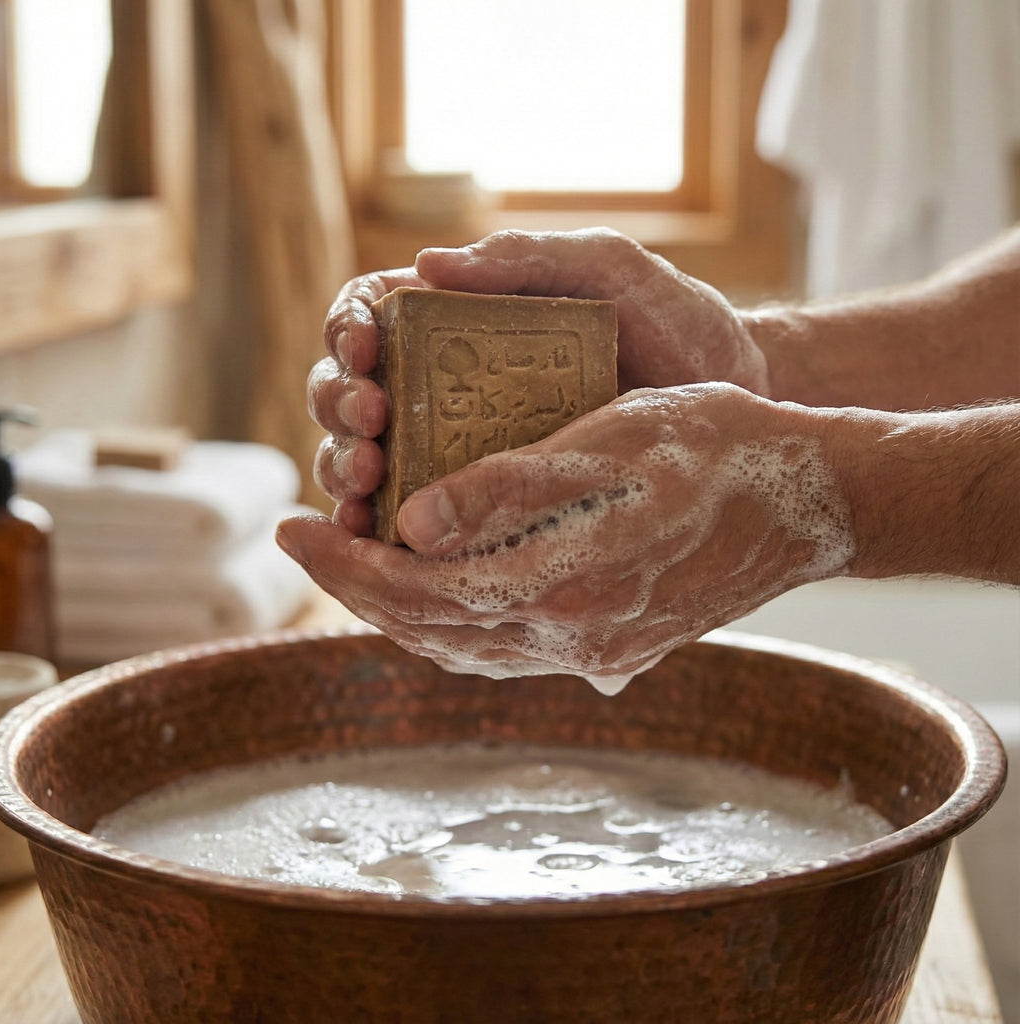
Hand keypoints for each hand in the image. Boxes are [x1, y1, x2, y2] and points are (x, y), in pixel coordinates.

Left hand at [279, 384, 853, 690]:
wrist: (807, 499)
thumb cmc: (711, 449)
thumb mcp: (608, 443)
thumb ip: (507, 490)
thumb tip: (411, 525)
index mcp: (560, 585)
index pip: (416, 588)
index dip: (343, 561)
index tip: (290, 526)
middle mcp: (569, 635)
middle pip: (430, 627)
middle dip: (354, 586)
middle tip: (304, 542)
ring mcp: (593, 648)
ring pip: (463, 646)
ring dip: (398, 610)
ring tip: (352, 568)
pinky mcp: (612, 644)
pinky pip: (505, 650)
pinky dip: (452, 625)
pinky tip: (433, 597)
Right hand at [310, 228, 768, 534]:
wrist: (736, 400)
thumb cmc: (675, 323)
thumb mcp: (608, 269)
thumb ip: (527, 256)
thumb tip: (427, 263)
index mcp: (463, 320)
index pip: (372, 314)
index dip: (347, 329)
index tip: (363, 349)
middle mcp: (451, 386)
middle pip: (353, 392)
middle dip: (339, 406)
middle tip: (369, 426)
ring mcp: (465, 450)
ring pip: (370, 460)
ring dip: (344, 470)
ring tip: (367, 482)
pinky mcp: (489, 504)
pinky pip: (419, 520)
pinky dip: (383, 532)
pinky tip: (381, 541)